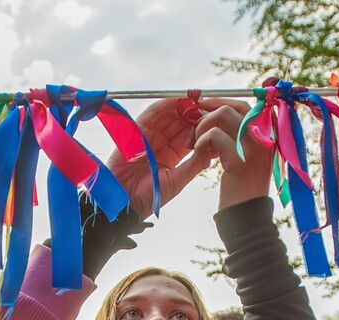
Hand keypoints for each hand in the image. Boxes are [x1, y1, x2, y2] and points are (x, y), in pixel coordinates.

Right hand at [107, 97, 224, 217]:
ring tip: (195, 100)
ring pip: (168, 114)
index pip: (190, 134)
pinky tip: (177, 101)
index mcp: (173, 155)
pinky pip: (151, 114)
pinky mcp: (136, 131)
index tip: (214, 118)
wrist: (124, 201)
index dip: (201, 125)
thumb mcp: (177, 181)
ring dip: (181, 106)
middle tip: (207, 104)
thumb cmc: (148, 197)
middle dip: (193, 112)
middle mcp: (162, 143)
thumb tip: (211, 151)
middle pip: (180, 121)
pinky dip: (164, 105)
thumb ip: (194, 165)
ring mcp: (149, 136)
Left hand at [190, 99, 274, 210]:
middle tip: (193, 124)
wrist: (246, 217)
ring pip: (222, 115)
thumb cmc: (242, 187)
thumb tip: (213, 112)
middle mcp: (266, 136)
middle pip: (233, 105)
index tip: (203, 110)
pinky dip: (201, 142)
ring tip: (195, 145)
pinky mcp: (239, 159)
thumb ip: (237, 135)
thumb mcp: (245, 156)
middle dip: (208, 111)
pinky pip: (214, 135)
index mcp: (268, 133)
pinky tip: (200, 158)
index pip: (243, 104)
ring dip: (202, 127)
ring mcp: (254, 146)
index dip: (221, 103)